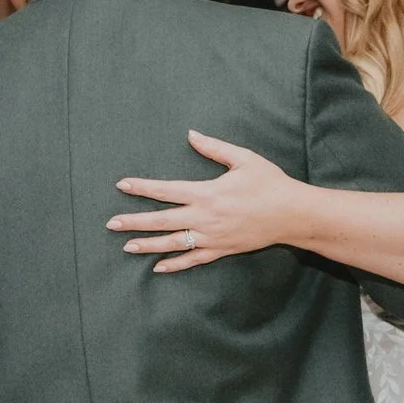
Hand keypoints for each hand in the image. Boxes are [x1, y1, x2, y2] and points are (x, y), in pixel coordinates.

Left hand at [107, 131, 300, 272]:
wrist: (292, 214)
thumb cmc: (269, 183)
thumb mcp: (243, 159)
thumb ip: (214, 148)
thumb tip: (191, 134)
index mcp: (207, 193)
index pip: (166, 190)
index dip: (142, 187)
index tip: (122, 185)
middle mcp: (205, 217)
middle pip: (162, 220)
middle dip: (135, 221)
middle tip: (111, 223)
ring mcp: (212, 237)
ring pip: (173, 243)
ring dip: (149, 245)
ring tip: (127, 246)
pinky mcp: (221, 250)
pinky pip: (194, 259)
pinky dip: (175, 264)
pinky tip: (158, 268)